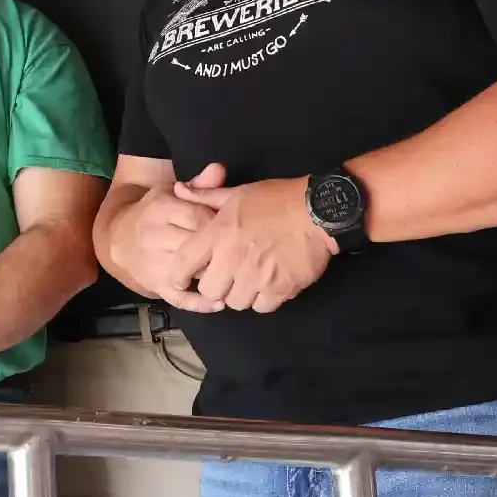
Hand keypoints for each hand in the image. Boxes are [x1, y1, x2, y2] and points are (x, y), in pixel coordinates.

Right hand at [105, 163, 225, 296]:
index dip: (220, 223)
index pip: (200, 217)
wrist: (118, 238)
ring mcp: (154, 263)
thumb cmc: (154, 213)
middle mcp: (155, 235)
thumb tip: (219, 169)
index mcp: (161, 208)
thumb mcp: (172, 193)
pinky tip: (220, 302)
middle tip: (236, 249)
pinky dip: (202, 303)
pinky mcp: (155, 285)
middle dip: (220, 249)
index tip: (231, 226)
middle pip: (199, 245)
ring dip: (215, 273)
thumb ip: (199, 185)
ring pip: (194, 271)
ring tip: (233, 271)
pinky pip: (182, 298)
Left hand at [166, 176, 337, 314]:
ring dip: (239, 294)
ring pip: (235, 302)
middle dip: (215, 286)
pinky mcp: (280, 290)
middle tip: (225, 277)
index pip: (184, 263)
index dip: (178, 275)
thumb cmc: (276, 199)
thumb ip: (206, 196)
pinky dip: (262, 299)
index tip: (181, 279)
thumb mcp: (237, 192)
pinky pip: (261, 307)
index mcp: (218, 234)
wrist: (318, 213)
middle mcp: (233, 259)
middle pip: (210, 290)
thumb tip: (179, 190)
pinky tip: (267, 285)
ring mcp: (257, 277)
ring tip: (248, 280)